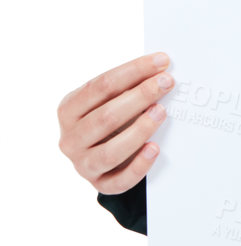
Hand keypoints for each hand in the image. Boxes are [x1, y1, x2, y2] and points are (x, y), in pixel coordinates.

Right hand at [58, 52, 172, 193]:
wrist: (101, 156)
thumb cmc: (108, 118)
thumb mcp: (108, 100)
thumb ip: (126, 87)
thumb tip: (160, 70)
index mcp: (68, 109)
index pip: (100, 86)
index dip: (133, 71)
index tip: (161, 61)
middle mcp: (70, 138)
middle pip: (106, 117)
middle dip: (140, 96)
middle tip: (166, 83)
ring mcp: (82, 164)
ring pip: (110, 151)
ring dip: (139, 130)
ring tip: (161, 112)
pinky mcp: (100, 184)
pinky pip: (120, 180)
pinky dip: (139, 166)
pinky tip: (155, 149)